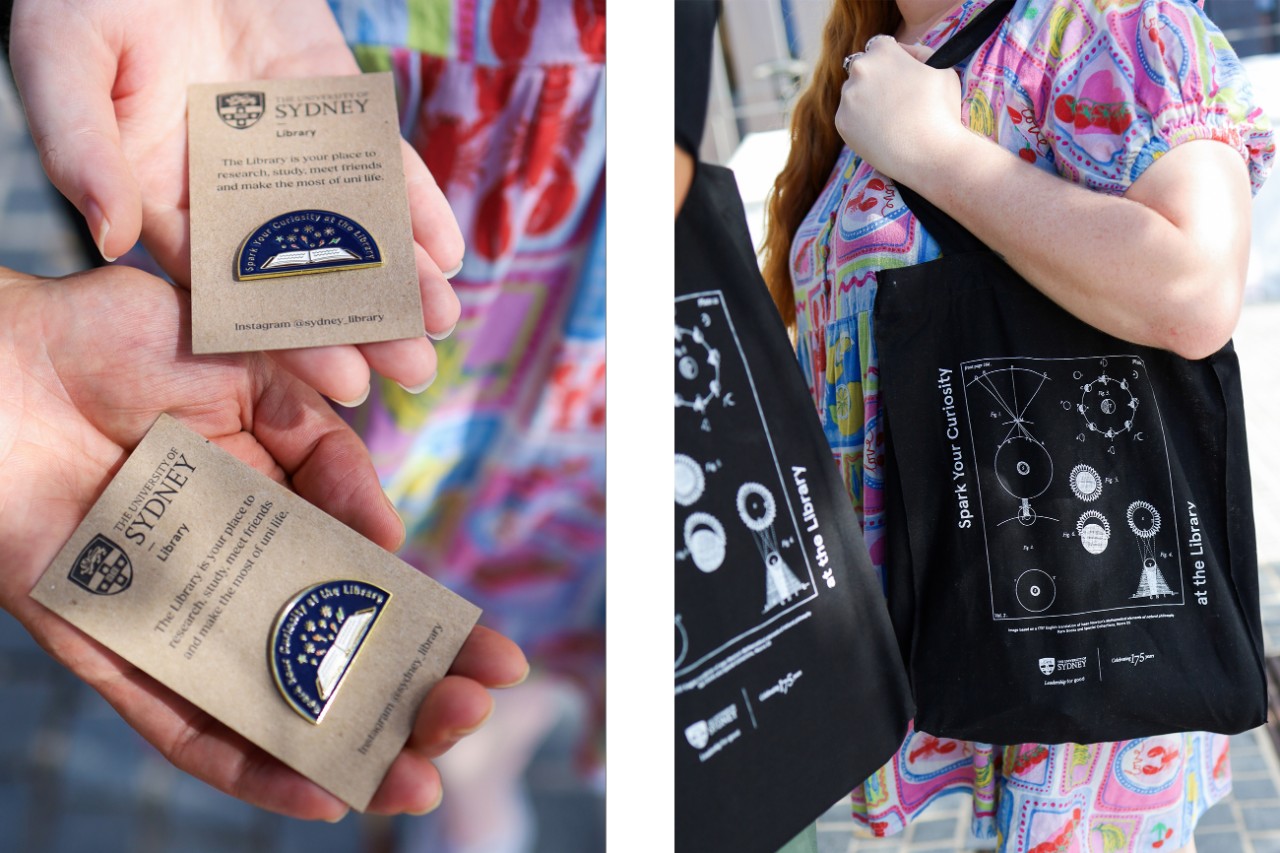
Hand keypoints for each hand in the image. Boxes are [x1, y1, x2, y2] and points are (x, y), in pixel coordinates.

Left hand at [0, 265, 527, 818]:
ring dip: (345, 749)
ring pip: (270, 704)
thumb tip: (385, 539)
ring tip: (413, 780)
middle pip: (334, 657)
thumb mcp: (255, 369)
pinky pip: (178, 725)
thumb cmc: (121, 338)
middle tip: (467, 720)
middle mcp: (234, 573)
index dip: (436, 629)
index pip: (371, 589)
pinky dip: (243, 764)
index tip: (500, 662)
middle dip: (407, 696)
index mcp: (276, 509)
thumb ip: (325, 449)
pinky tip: (315, 792)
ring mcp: (175, 616)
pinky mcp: (107, 646)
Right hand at [9, 0, 463, 403]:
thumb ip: (83, 150)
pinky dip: (416, 204)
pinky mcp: (334, 111)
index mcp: (167, 204)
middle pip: (306, 271)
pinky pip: (381, 164)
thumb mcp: (63, 64)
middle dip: (362, 321)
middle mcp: (236, 193)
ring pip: (352, 226)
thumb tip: (110, 237)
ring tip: (442, 321)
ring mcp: (291, 155)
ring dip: (401, 274)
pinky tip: (449, 250)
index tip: (342, 382)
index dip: (291, 336)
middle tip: (414, 370)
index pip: (236, 288)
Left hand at [834, 39, 964, 181]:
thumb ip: (919, 53)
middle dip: (876, 79)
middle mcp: (860, 69)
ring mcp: (848, 96)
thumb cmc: (941, 110)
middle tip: (895, 100)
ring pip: (853, 92)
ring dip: (866, 100)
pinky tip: (880, 131)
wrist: (929, 154)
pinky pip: (849, 116)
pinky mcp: (841, 122)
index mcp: (883, 51)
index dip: (894, 60)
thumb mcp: (942, 68)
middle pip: (864, 68)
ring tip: (889, 118)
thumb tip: (902, 51)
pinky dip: (860, 122)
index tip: (901, 76)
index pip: (881, 45)